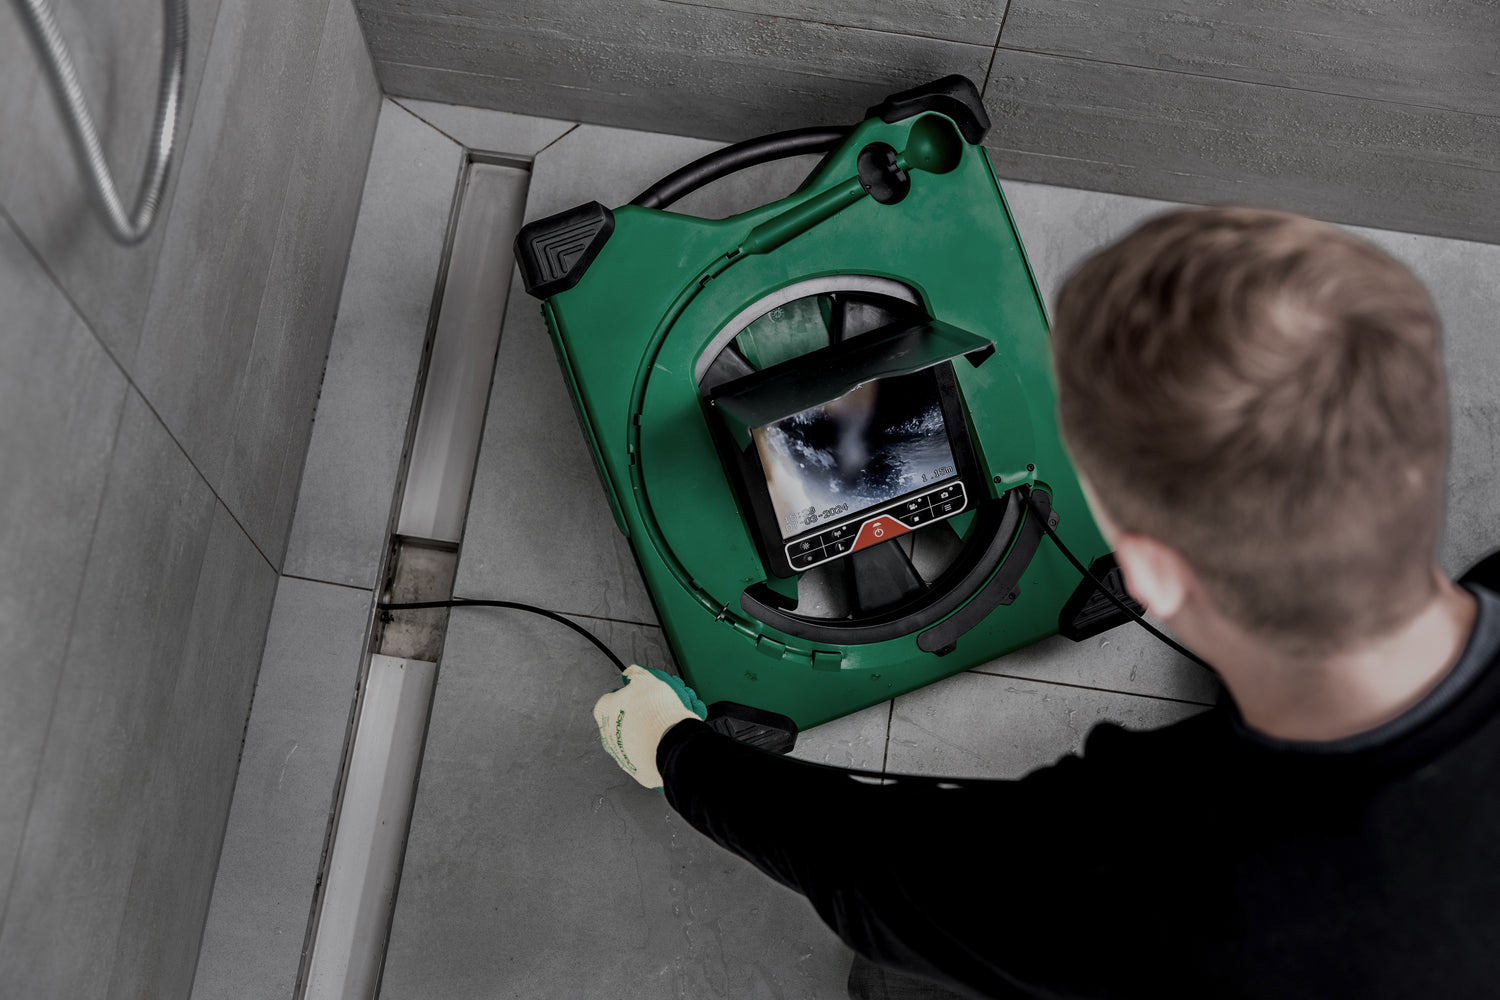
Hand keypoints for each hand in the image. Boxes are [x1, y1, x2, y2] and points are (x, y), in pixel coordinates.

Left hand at [593, 665, 706, 789]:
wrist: (669, 741)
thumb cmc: (654, 711)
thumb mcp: (645, 679)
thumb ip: (635, 675)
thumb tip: (632, 673)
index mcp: (604, 712)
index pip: (611, 699)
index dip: (628, 694)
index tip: (641, 693)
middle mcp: (609, 736)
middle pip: (626, 721)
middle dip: (643, 714)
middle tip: (661, 708)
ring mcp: (623, 756)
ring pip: (640, 740)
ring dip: (654, 731)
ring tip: (673, 721)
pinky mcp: (639, 771)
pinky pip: (651, 755)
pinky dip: (661, 748)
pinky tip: (674, 737)